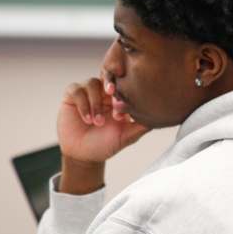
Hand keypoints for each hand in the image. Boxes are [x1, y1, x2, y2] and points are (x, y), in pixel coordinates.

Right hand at [56, 77, 149, 193]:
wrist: (83, 155)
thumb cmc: (106, 144)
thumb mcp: (126, 136)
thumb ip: (141, 126)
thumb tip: (160, 118)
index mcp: (118, 98)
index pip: (123, 84)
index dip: (123, 92)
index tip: (121, 109)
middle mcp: (103, 92)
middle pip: (107, 78)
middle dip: (110, 86)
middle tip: (111, 93)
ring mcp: (87, 92)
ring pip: (92, 83)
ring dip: (96, 102)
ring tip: (98, 122)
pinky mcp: (72, 96)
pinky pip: (77, 90)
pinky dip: (83, 104)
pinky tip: (87, 119)